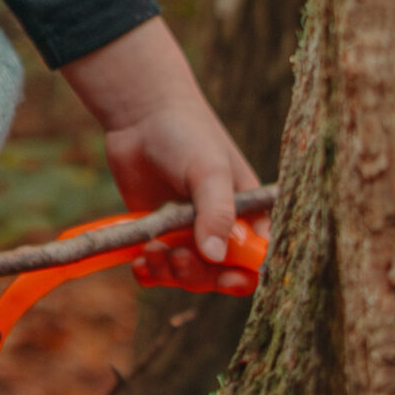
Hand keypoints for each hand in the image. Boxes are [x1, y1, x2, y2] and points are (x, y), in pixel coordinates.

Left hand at [60, 18, 263, 295]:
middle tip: (177, 256)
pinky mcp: (158, 230)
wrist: (140, 115)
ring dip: (170, 272)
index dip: (244, 276)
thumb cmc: (187, 134)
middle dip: (199, 274)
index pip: (255, 259)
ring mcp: (188, 230)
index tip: (226, 280)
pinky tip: (139, 265)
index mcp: (248, 214)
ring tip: (152, 251)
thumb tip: (216, 258)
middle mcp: (220, 227)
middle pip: (217, 273)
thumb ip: (216, 213)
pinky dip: (150, 271)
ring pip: (186, 273)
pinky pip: (158, 264)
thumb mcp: (209, 171)